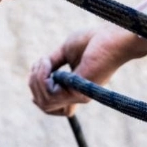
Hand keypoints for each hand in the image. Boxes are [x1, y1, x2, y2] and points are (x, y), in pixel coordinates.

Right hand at [28, 28, 146, 116]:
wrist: (111, 37)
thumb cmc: (92, 40)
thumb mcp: (65, 52)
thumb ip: (51, 65)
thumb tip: (35, 76)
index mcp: (75, 89)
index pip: (56, 110)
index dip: (40, 98)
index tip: (34, 77)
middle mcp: (76, 96)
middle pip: (45, 106)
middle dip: (34, 84)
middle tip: (40, 64)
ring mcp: (77, 95)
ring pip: (45, 102)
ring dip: (37, 80)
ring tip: (44, 61)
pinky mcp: (77, 92)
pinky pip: (49, 93)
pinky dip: (42, 77)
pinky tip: (47, 62)